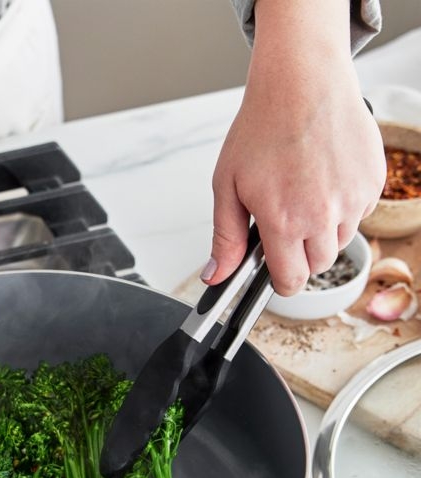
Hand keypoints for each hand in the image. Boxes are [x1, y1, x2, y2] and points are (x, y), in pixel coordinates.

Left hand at [206, 0, 385, 295]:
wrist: (302, 81)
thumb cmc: (263, 128)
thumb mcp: (227, 186)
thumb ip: (225, 238)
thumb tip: (216, 277)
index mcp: (284, 221)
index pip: (291, 281)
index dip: (280, 282)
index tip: (276, 274)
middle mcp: (323, 215)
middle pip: (317, 265)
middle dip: (299, 255)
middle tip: (284, 225)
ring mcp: (353, 198)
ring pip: (340, 241)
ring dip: (322, 231)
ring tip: (302, 195)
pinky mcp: (373, 180)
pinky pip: (360, 212)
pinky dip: (344, 206)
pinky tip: (323, 180)